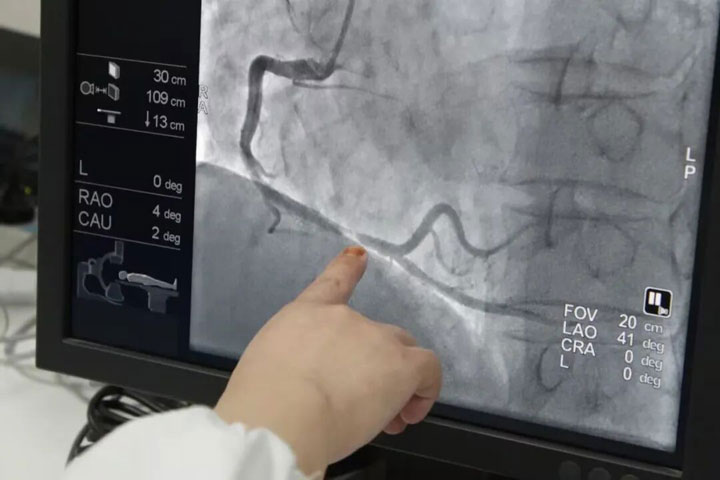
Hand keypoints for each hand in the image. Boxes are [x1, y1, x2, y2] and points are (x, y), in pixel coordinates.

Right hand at [214, 246, 442, 474]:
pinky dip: (425, 391)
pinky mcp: (402, 365)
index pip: (333, 282)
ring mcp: (376, 338)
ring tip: (387, 419)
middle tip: (365, 403)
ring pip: (402, 354)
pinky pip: (428, 370)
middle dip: (375, 365)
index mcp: (307, 314)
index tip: (360, 257)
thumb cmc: (262, 398)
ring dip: (397, 381)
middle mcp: (345, 318)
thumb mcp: (266, 367)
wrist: (283, 415)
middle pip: (376, 333)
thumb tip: (309, 383)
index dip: (348, 267)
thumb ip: (296, 363)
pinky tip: (410, 414)